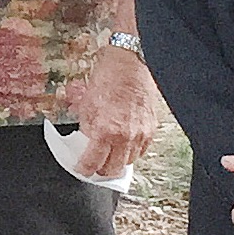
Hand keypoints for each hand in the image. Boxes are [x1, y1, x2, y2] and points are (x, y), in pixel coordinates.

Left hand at [64, 44, 159, 178]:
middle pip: (113, 170)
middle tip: (94, 165)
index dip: (84, 169)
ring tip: (109, 153)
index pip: (93, 163)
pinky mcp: (151, 129)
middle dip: (101, 170)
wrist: (130, 64)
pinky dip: (131, 151)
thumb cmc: (108, 78)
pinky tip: (123, 144)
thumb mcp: (86, 105)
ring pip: (128, 162)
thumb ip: (87, 128)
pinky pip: (141, 150)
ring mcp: (141, 134)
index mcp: (105, 130)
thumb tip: (87, 142)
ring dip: (117, 161)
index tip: (81, 168)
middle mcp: (125, 136)